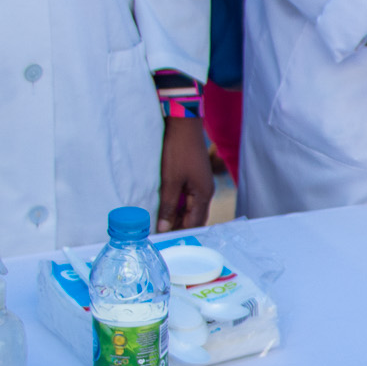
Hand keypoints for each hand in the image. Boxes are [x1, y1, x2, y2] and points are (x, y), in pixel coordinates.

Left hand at [157, 116, 212, 231]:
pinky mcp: (194, 176)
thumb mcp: (170, 181)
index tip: (164, 240)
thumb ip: (167, 206)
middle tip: (160, 234)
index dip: (180, 233)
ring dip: (177, 215)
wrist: (183, 124)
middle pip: (194, 217)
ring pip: (190, 207)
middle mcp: (206, 191)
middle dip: (179, 226)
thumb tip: (163, 228)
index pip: (194, 223)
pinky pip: (187, 197)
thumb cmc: (178, 151)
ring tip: (160, 222)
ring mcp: (201, 183)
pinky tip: (165, 206)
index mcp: (204, 195)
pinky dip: (177, 204)